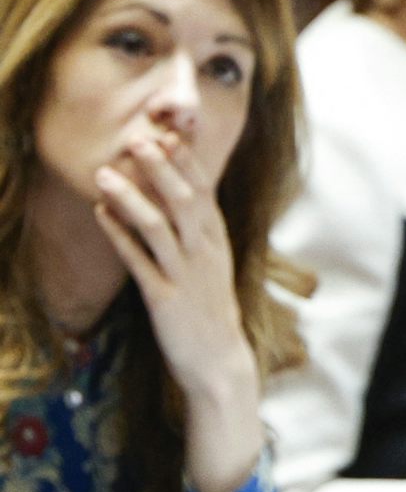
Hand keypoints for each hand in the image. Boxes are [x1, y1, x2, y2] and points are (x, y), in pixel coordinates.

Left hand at [93, 134, 260, 491]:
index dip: (186, 161)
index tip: (167, 130)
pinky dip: (119, 236)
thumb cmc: (208, 308)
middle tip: (139, 138)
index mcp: (216, 240)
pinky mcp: (165, 299)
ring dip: (132, 198)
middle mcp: (205, 252)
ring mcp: (186, 275)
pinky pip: (140, 262)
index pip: (204, 191)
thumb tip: (169, 191)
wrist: (218, 361)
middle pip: (184, 201)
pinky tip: (100, 214)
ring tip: (105, 173)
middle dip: (161, 168)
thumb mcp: (207, 262)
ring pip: (159, 227)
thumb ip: (190, 229)